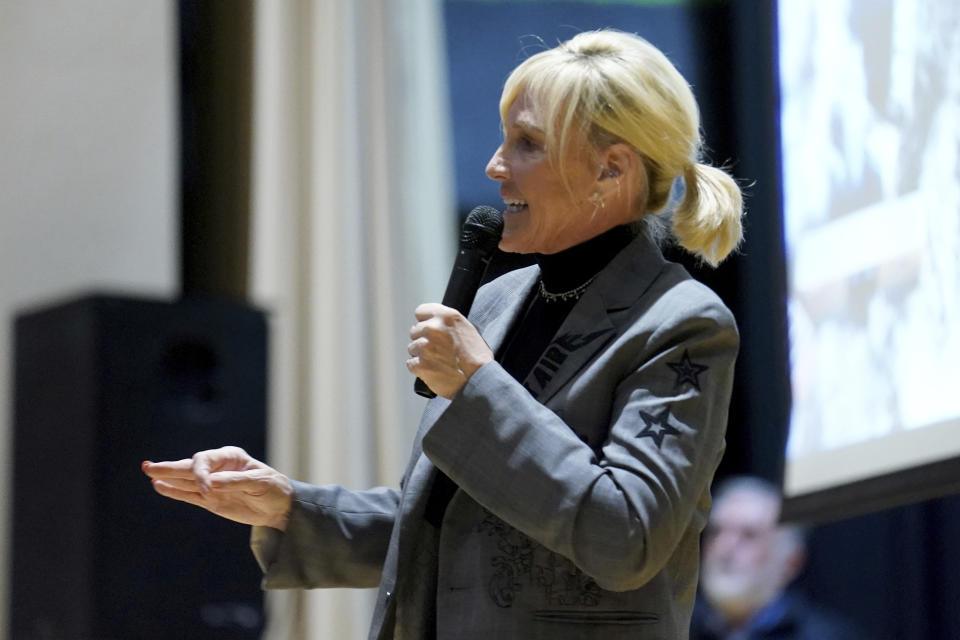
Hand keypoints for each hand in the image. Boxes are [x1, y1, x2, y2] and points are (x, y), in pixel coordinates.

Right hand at [142, 446, 292, 530]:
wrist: (280, 507)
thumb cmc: (274, 489)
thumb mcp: (260, 482)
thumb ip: (235, 482)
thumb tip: (209, 484)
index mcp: (231, 457)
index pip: (205, 460)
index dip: (200, 473)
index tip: (207, 489)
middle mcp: (218, 468)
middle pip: (190, 467)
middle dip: (171, 468)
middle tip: (149, 467)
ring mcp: (212, 485)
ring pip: (186, 481)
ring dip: (168, 478)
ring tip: (149, 473)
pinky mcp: (211, 501)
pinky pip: (189, 496)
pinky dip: (175, 492)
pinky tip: (160, 487)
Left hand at [406, 303, 492, 397]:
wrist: (479, 379)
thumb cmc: (476, 357)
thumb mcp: (467, 329)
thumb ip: (447, 323)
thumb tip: (433, 322)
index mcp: (446, 316)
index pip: (420, 312)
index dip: (425, 321)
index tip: (429, 330)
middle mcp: (433, 328)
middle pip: (415, 330)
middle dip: (423, 339)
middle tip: (438, 350)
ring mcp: (425, 347)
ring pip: (412, 348)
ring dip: (421, 354)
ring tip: (438, 361)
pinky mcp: (420, 364)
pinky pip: (411, 364)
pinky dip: (419, 368)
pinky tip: (433, 370)